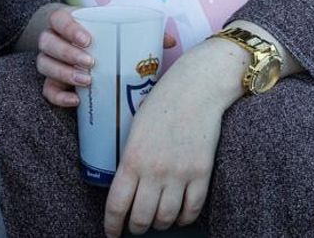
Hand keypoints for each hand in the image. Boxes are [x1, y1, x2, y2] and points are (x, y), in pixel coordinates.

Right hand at [33, 6, 177, 107]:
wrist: (78, 46)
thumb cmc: (100, 35)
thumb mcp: (114, 27)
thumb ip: (140, 32)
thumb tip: (169, 41)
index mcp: (65, 21)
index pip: (58, 19)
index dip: (69, 28)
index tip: (87, 39)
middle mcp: (52, 39)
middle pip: (48, 43)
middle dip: (68, 54)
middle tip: (91, 63)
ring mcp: (49, 61)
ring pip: (44, 65)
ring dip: (64, 73)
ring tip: (87, 81)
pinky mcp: (51, 81)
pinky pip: (47, 90)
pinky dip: (58, 97)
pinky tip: (76, 100)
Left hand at [102, 40, 245, 236]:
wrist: (196, 89)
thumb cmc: (159, 103)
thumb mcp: (133, 128)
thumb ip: (129, 157)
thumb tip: (124, 183)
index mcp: (132, 158)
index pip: (117, 204)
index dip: (112, 224)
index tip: (111, 232)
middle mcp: (155, 171)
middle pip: (142, 217)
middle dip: (135, 227)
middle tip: (133, 227)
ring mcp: (180, 174)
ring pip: (166, 217)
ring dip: (158, 224)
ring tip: (154, 222)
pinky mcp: (202, 174)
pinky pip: (192, 209)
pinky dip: (183, 218)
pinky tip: (177, 216)